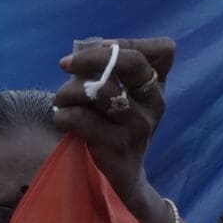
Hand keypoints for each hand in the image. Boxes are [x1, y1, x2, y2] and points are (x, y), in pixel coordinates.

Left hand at [51, 37, 174, 213]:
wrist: (124, 179)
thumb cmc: (117, 130)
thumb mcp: (125, 100)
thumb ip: (114, 74)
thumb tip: (86, 50)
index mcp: (158, 87)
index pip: (162, 49)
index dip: (127, 43)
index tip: (100, 48)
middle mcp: (155, 102)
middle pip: (132, 62)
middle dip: (92, 57)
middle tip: (65, 64)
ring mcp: (139, 125)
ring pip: (100, 90)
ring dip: (68, 91)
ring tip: (60, 101)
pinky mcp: (117, 145)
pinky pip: (81, 119)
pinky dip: (63, 115)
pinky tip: (61, 121)